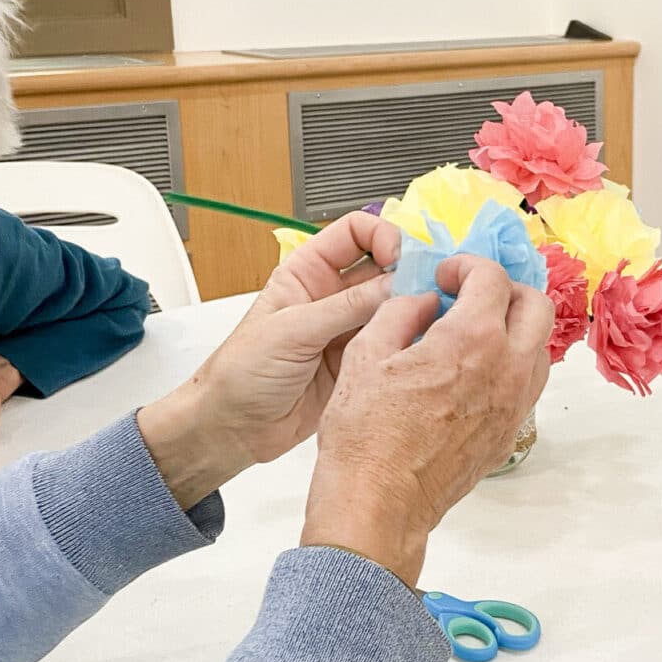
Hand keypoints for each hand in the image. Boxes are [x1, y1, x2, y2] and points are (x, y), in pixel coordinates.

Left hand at [138, 212, 400, 508]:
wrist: (233, 428)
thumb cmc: (239, 373)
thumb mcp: (291, 331)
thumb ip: (345, 307)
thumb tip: (394, 284)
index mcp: (307, 272)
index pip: (356, 233)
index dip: (383, 236)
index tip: (401, 257)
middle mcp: (332, 295)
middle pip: (384, 267)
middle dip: (409, 272)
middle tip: (429, 288)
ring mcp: (348, 329)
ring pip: (394, 305)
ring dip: (413, 307)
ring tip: (428, 316)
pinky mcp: (360, 360)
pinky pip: (393, 341)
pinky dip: (409, 339)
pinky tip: (419, 343)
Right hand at [301, 255, 553, 585]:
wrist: (379, 504)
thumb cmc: (365, 434)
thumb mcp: (366, 354)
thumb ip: (401, 311)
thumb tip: (425, 301)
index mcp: (472, 340)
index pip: (493, 278)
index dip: (467, 266)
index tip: (446, 275)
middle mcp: (507, 369)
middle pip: (537, 305)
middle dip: (505, 289)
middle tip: (470, 295)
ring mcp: (515, 404)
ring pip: (540, 346)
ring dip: (514, 326)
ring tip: (474, 332)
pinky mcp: (510, 432)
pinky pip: (528, 382)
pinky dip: (512, 362)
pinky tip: (475, 370)